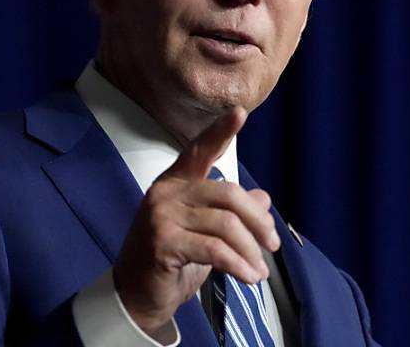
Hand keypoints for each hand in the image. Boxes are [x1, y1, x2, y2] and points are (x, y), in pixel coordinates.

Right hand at [112, 106, 281, 337]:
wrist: (137, 296)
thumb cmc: (171, 261)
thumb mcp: (205, 234)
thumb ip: (230, 213)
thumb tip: (263, 197)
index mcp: (176, 182)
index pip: (200, 150)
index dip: (220, 131)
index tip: (241, 112)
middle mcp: (167, 192)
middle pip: (228, 193)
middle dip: (257, 220)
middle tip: (272, 244)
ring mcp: (162, 216)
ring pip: (225, 224)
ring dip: (251, 250)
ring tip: (260, 271)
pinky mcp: (163, 242)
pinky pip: (215, 249)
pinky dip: (239, 265)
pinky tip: (250, 277)